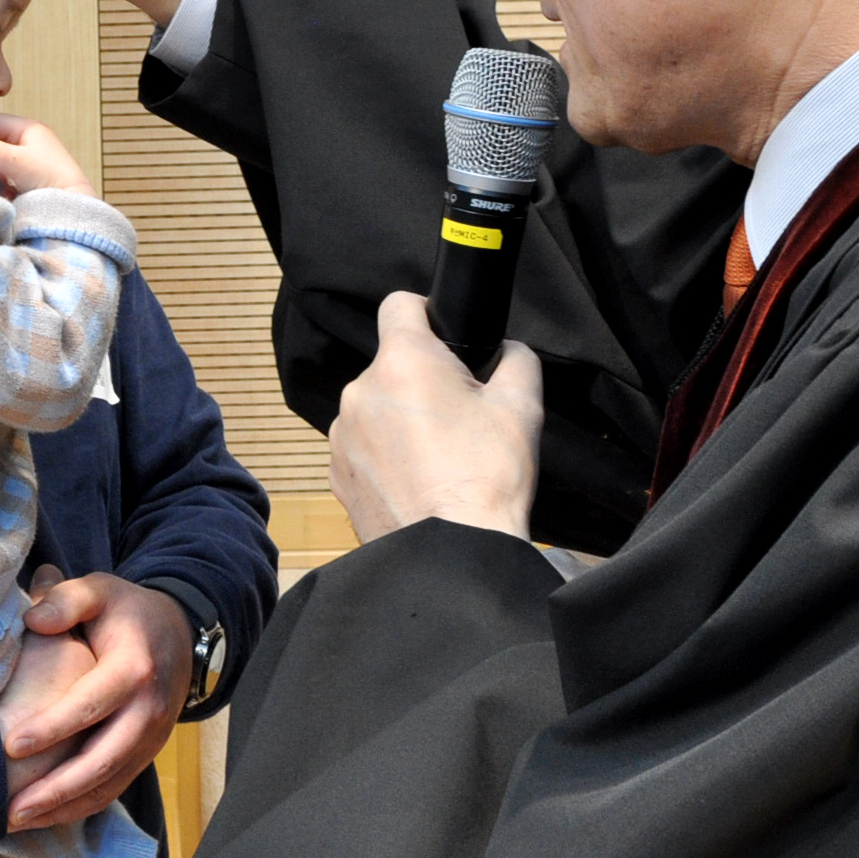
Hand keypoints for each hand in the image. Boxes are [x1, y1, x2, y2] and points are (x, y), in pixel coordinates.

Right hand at [0, 110, 94, 197]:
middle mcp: (27, 139)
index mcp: (27, 128)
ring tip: (6, 180)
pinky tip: (9, 187)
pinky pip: (4, 172)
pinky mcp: (27, 175)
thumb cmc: (49, 177)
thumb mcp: (14, 161)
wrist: (72, 204)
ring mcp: (27, 158)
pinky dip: (2, 179)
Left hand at [0, 568, 192, 831]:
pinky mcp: (147, 753)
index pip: (91, 705)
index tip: (9, 745)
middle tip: (11, 806)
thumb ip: (66, 599)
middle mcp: (149, 709)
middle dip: (56, 788)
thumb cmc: (125, 611)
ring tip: (19, 819)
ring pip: (109, 783)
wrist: (179, 633)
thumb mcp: (100, 590)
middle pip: (103, 759)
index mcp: (134, 668)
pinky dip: (81, 807)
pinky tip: (45, 816)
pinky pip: (115, 788)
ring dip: (65, 806)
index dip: (52, 728)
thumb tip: (33, 619)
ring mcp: (152, 737)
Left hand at [329, 292, 542, 543]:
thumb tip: (505, 351)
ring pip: (377, 407)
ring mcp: (340, 434)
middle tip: (460, 415)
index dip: (427, 313)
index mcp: (403, 361)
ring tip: (439, 457)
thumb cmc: (487, 477)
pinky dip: (386, 455)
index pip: (399, 303)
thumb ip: (516, 358)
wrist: (452, 554)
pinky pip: (363, 446)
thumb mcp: (522, 406)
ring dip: (401, 419)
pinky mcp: (336, 472)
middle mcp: (360, 390)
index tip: (446, 336)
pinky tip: (416, 481)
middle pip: (392, 364)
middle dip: (423, 380)